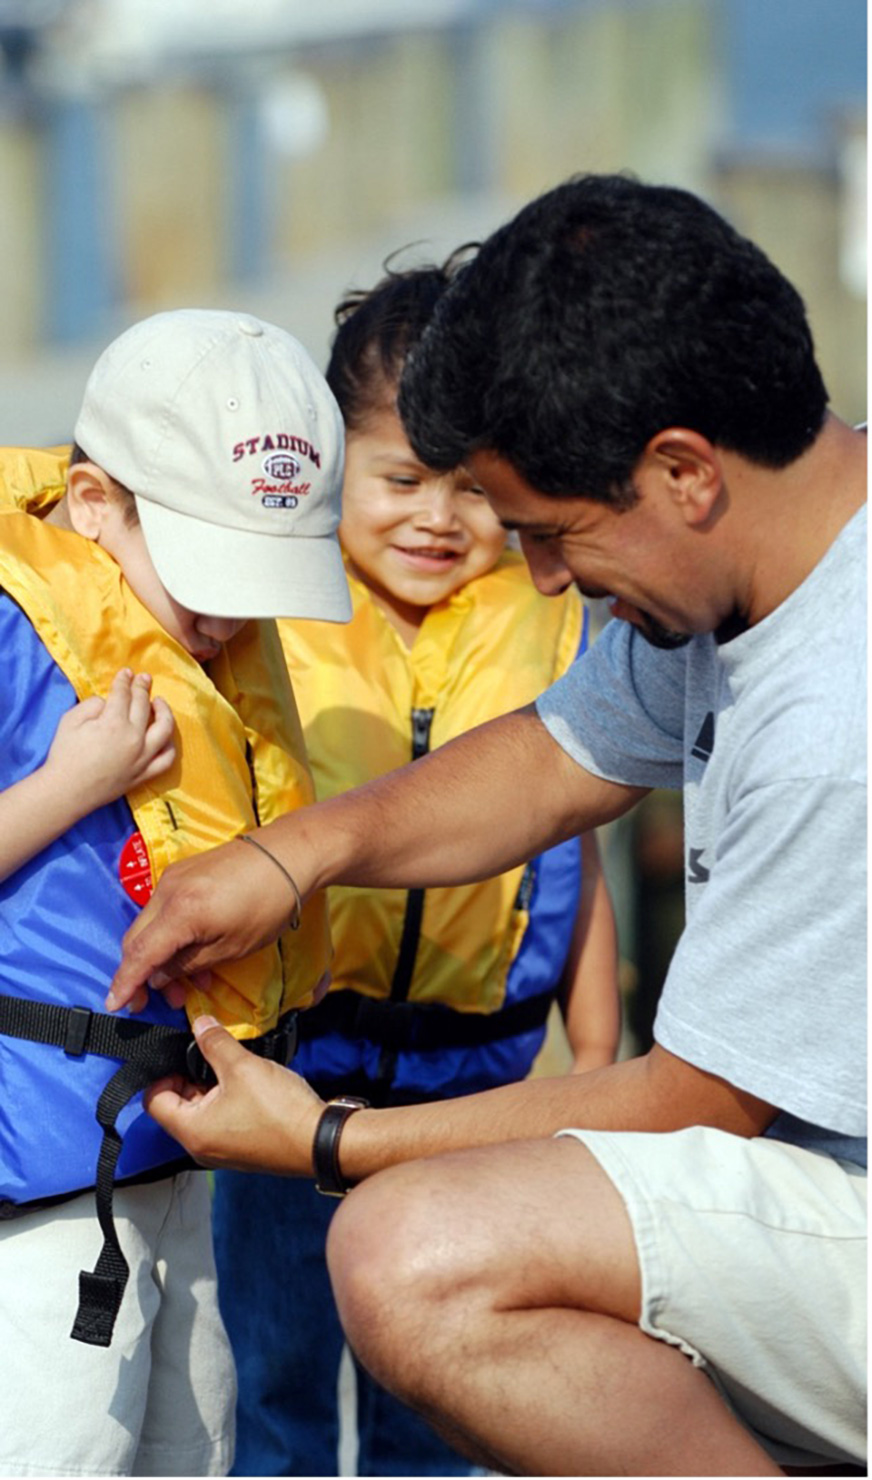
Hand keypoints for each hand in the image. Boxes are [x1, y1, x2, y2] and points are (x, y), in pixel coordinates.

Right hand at [45, 669, 174, 811]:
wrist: (66, 791)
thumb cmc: (64, 754)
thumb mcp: (70, 720)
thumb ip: (92, 705)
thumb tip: (108, 703)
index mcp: (114, 722)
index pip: (124, 694)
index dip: (124, 681)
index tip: (127, 673)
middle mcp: (134, 738)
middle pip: (144, 706)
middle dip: (143, 688)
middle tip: (144, 678)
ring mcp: (142, 758)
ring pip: (164, 729)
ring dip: (164, 711)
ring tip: (160, 702)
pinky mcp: (144, 774)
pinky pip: (166, 758)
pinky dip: (169, 745)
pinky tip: (166, 736)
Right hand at [107, 833, 298, 1011]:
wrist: (288, 855)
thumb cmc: (269, 904)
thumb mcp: (232, 948)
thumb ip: (189, 964)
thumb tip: (160, 975)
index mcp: (180, 912)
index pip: (140, 954)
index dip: (124, 983)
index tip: (114, 1004)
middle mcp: (168, 891)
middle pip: (136, 940)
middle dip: (144, 974)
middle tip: (167, 1000)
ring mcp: (173, 878)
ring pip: (151, 926)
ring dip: (163, 957)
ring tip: (193, 982)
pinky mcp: (183, 872)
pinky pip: (164, 910)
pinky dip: (172, 935)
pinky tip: (196, 953)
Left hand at [145, 1015, 323, 1173]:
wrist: (320, 1140)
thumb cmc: (280, 1112)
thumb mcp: (242, 1067)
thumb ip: (214, 1043)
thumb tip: (200, 1025)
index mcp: (193, 1131)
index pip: (155, 1100)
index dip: (163, 1072)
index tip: (182, 1054)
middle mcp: (202, 1147)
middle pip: (178, 1106)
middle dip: (191, 1077)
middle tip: (212, 1056)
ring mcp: (222, 1151)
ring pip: (202, 1112)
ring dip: (212, 1087)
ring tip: (234, 1068)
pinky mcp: (242, 1149)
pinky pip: (222, 1121)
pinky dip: (228, 1100)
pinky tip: (249, 1085)